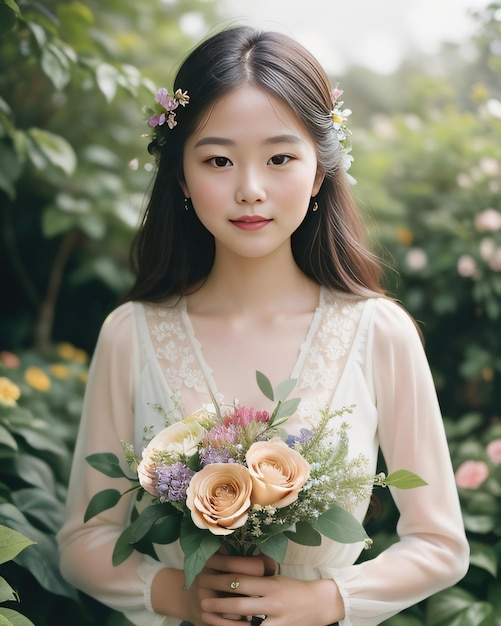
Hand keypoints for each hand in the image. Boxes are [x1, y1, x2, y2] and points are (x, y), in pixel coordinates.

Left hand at [197, 556, 343, 625]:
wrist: (320, 604)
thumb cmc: (295, 589)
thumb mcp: (276, 578)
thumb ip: (257, 578)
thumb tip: (233, 573)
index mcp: (271, 583)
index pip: (242, 578)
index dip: (223, 575)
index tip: (209, 570)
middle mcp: (272, 601)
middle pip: (239, 601)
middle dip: (218, 599)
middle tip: (202, 597)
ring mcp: (275, 619)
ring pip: (244, 620)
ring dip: (223, 618)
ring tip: (207, 613)